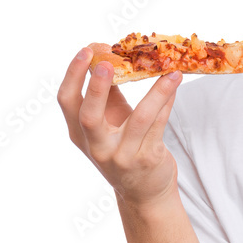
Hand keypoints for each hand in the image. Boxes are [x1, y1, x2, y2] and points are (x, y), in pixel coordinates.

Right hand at [58, 47, 182, 209]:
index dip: (73, 75)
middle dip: (97, 88)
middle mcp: (97, 147)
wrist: (143, 191)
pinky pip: (160, 125)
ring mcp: (121, 156)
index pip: (67, 102)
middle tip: (106, 62)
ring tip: (170, 71)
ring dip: (157, 92)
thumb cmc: (125, 146)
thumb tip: (107, 53)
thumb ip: (108, 92)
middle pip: (89, 116)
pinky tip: (175, 86)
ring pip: (139, 119)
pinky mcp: (147, 160)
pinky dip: (168, 102)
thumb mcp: (109, 122)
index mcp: (80, 134)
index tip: (86, 50)